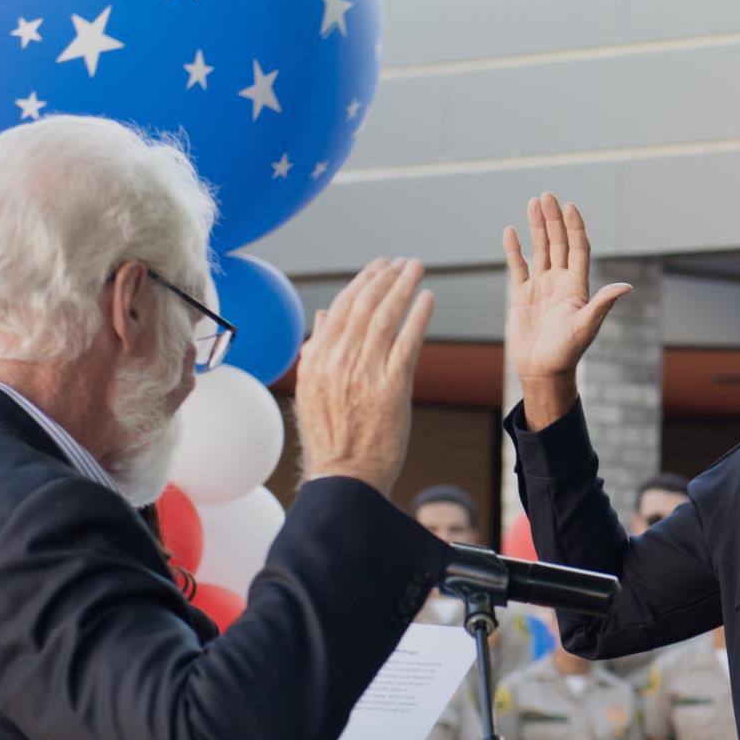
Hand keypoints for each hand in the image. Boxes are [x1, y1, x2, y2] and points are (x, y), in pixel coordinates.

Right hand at [296, 258, 434, 494]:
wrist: (344, 476)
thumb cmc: (331, 437)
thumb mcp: (311, 389)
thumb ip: (317, 349)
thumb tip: (323, 314)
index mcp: (317, 358)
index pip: (342, 307)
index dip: (363, 282)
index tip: (380, 267)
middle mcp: (338, 360)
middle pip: (365, 305)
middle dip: (387, 277)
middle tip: (405, 263)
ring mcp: (365, 373)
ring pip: (386, 317)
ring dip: (404, 287)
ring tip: (417, 270)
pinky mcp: (391, 388)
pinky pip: (407, 342)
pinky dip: (418, 317)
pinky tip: (428, 299)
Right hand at [503, 194, 631, 426]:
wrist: (543, 371)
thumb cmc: (567, 352)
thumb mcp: (587, 326)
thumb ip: (602, 304)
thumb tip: (625, 287)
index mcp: (578, 286)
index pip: (578, 249)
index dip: (575, 227)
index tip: (570, 206)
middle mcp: (560, 282)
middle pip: (558, 243)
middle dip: (553, 219)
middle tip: (547, 196)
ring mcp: (540, 286)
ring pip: (539, 249)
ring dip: (537, 227)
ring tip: (533, 203)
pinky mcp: (521, 295)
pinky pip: (517, 266)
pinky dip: (513, 249)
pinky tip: (510, 231)